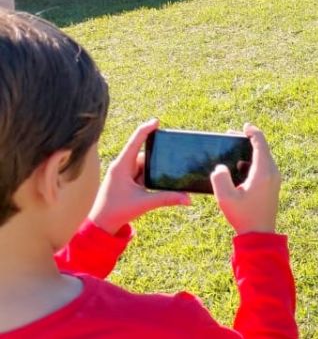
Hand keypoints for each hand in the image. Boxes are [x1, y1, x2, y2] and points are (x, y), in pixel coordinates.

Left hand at [88, 119, 189, 234]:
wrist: (100, 225)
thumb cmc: (116, 211)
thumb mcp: (144, 203)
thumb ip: (167, 199)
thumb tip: (188, 199)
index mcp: (122, 165)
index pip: (135, 141)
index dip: (146, 129)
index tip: (157, 121)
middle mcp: (122, 166)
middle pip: (145, 155)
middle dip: (157, 159)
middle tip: (171, 159)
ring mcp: (124, 173)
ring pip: (145, 166)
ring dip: (154, 172)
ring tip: (159, 181)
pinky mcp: (127, 181)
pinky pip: (142, 174)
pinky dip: (150, 177)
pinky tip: (156, 186)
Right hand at [211, 123, 280, 234]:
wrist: (260, 234)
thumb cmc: (243, 216)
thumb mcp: (225, 197)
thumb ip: (220, 178)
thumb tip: (220, 167)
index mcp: (264, 171)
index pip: (260, 143)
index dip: (253, 132)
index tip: (244, 126)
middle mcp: (272, 172)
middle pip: (262, 149)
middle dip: (248, 140)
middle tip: (232, 136)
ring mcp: (274, 179)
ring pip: (263, 158)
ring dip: (250, 151)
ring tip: (233, 150)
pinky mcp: (272, 186)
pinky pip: (264, 167)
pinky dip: (253, 162)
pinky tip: (239, 167)